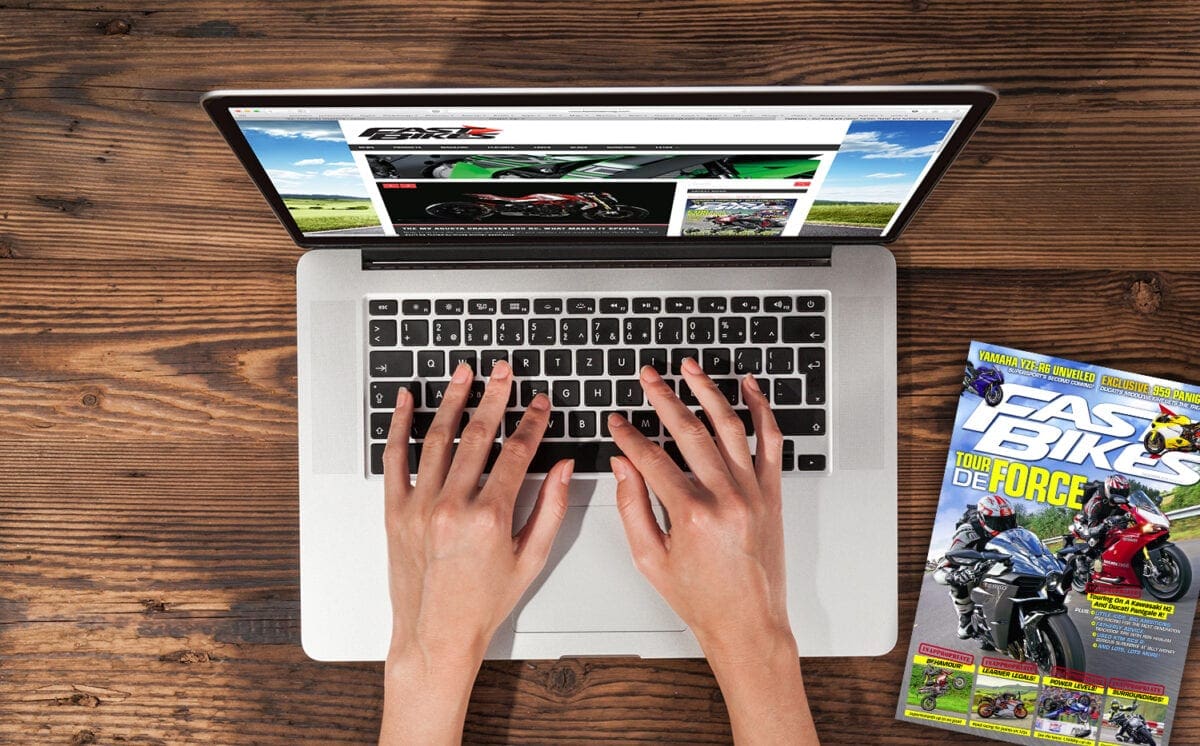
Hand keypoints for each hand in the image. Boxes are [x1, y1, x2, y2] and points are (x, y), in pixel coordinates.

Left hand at [380, 360, 572, 744]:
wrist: (435, 636)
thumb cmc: (483, 604)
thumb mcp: (531, 559)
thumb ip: (551, 508)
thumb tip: (566, 467)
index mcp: (490, 518)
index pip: (518, 453)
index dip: (532, 422)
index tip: (539, 403)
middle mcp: (452, 507)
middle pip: (478, 435)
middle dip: (494, 397)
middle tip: (503, 371)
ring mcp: (419, 506)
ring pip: (437, 438)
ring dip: (452, 400)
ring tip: (463, 373)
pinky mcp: (395, 511)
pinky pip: (395, 458)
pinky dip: (399, 426)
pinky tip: (406, 401)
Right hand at [607, 359, 816, 744]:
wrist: (748, 623)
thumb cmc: (700, 598)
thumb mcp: (650, 558)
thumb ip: (631, 506)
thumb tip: (622, 464)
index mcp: (691, 515)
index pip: (651, 459)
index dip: (629, 436)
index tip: (616, 422)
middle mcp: (726, 497)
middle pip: (689, 431)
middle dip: (663, 398)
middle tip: (648, 376)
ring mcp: (753, 492)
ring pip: (730, 426)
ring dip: (708, 391)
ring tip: (690, 369)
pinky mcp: (772, 492)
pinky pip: (770, 441)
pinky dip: (761, 410)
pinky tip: (749, 387)